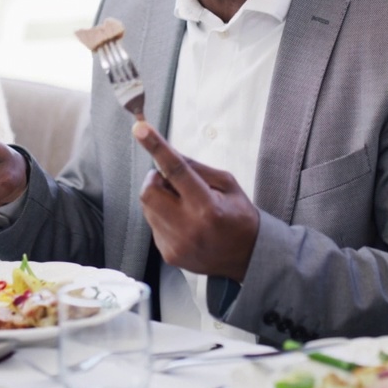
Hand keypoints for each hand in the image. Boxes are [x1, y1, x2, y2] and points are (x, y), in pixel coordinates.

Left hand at [133, 121, 259, 281]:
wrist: (247, 257)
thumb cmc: (239, 216)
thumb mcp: (228, 185)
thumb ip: (196, 168)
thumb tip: (168, 153)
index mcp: (207, 206)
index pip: (176, 171)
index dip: (157, 148)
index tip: (140, 129)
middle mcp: (188, 227)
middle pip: (149, 192)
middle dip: (154, 180)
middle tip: (170, 181)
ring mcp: (176, 244)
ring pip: (148, 208)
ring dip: (160, 199)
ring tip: (183, 206)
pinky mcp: (168, 254)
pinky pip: (154, 225)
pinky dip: (163, 217)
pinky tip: (184, 224)